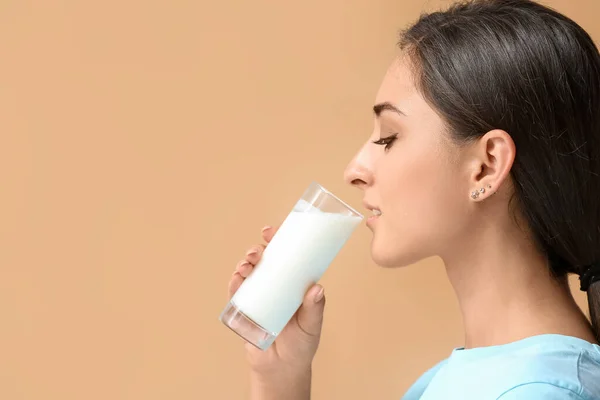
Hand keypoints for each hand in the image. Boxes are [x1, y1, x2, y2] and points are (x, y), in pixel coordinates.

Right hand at [228, 225, 326, 375]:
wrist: (282, 369)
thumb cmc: (301, 345)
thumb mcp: (311, 325)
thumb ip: (314, 309)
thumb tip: (317, 289)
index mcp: (291, 284)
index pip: (284, 256)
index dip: (276, 241)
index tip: (270, 231)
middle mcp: (273, 286)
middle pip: (262, 261)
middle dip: (256, 250)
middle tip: (257, 251)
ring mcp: (257, 296)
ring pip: (247, 273)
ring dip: (244, 264)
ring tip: (247, 265)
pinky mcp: (244, 310)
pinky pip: (236, 293)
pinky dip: (234, 283)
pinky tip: (236, 279)